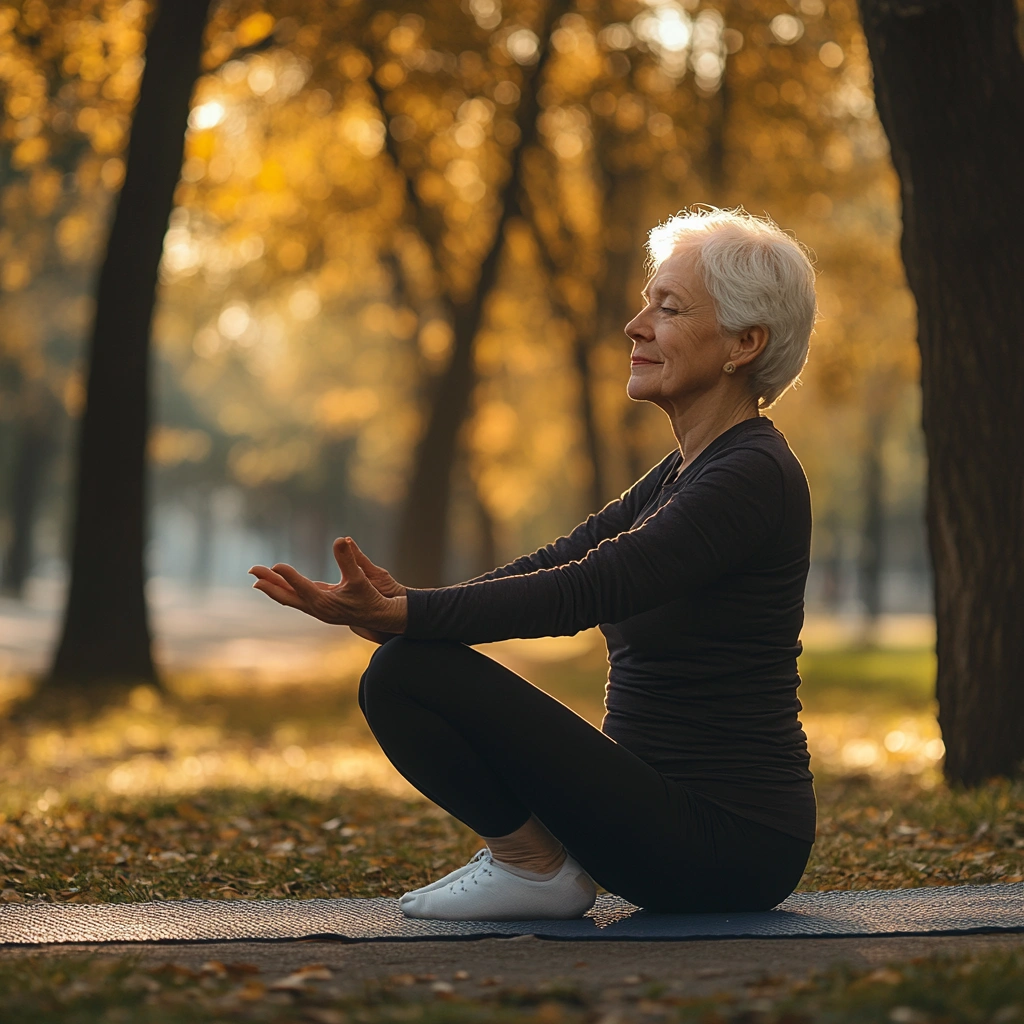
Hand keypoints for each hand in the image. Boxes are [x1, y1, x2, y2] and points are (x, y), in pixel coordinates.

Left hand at [248, 537, 406, 633]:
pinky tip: (278, 584)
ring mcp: (316, 609)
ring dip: (273, 587)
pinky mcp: (319, 607)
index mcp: (325, 603)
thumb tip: (342, 539)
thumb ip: (350, 559)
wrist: (379, 617)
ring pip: (289, 598)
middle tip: (251, 570)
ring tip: (258, 577)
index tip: (275, 565)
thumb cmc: (371, 597)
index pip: (302, 587)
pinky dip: (284, 591)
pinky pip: (295, 598)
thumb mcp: (362, 578)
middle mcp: (317, 608)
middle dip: (268, 583)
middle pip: (286, 596)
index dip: (288, 576)